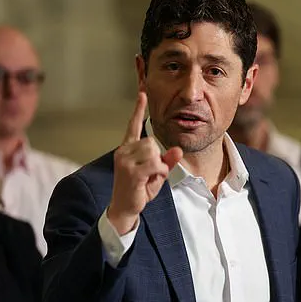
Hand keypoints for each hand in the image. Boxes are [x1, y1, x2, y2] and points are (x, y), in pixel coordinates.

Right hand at [108, 92, 182, 234]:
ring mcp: (125, 161)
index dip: (138, 109)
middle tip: (151, 173)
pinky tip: (150, 181)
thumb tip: (177, 149)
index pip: (133, 125)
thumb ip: (167, 161)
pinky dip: (159, 173)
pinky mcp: (131, 172)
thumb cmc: (139, 190)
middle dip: (158, 157)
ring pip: (154, 151)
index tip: (142, 93)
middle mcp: (123, 152)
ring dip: (159, 166)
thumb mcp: (156, 173)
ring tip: (149, 177)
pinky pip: (155, 164)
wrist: (124, 208)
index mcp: (127, 149)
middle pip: (152, 142)